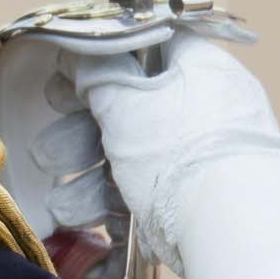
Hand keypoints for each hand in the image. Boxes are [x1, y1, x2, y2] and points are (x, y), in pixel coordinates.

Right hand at [57, 32, 279, 275]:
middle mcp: (202, 108)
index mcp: (196, 69)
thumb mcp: (126, 101)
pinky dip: (110, 205)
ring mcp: (198, 157)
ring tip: (59, 206)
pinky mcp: (192, 199)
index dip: (96, 63)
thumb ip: (96, 72)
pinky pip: (144, 192)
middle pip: (127, 110)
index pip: (144, 49)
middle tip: (47, 154)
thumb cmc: (179, 150)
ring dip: (85, 180)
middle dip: (78, 137)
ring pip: (130, 158)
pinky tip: (79, 223)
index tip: (63, 84)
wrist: (232, 229)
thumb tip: (77, 53)